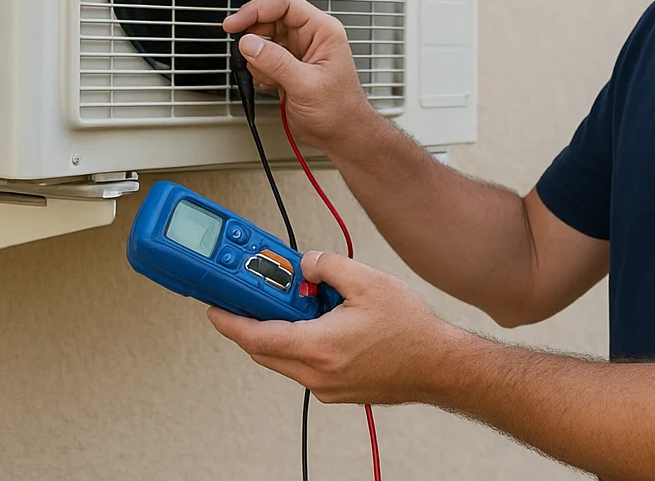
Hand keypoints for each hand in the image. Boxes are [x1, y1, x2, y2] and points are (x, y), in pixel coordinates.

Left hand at [208, 251, 463, 404]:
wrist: (440, 365)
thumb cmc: (412, 332)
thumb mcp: (369, 281)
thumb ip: (329, 266)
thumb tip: (307, 263)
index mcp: (318, 346)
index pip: (256, 336)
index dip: (229, 321)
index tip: (214, 309)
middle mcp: (317, 373)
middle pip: (265, 349)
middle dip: (254, 321)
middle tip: (255, 295)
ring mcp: (326, 386)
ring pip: (284, 359)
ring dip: (282, 331)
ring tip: (303, 302)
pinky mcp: (338, 390)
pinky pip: (305, 365)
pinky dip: (302, 343)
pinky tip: (324, 321)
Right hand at [223, 0, 376, 153]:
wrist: (342, 135)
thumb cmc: (340, 110)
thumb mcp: (306, 85)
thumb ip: (276, 62)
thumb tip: (249, 43)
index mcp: (322, 30)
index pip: (284, 4)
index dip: (257, 9)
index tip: (235, 24)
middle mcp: (309, 36)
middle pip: (269, 19)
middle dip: (254, 38)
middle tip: (247, 55)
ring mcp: (296, 51)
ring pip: (261, 40)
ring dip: (258, 61)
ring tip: (273, 79)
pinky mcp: (286, 66)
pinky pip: (261, 59)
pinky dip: (260, 72)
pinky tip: (274, 86)